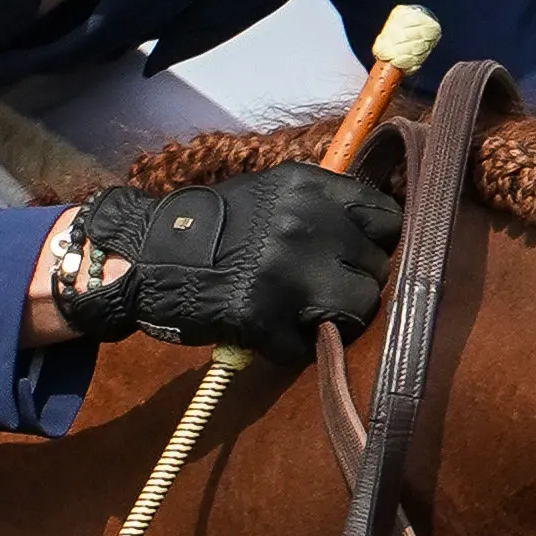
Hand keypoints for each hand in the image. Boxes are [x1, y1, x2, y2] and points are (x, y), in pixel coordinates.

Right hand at [52, 163, 402, 366]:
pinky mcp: (268, 318)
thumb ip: (321, 206)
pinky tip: (272, 333)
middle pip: (376, 268)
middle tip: (324, 291)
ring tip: (304, 315)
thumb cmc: (214, 227)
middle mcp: (307, 225)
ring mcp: (290, 273)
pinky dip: (294, 347)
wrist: (149, 258)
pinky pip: (309, 345)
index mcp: (311, 188)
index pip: (386, 218)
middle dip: (354, 282)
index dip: (376, 242)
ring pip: (359, 308)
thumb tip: (373, 234)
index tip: (357, 255)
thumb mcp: (272, 193)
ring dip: (336, 318)